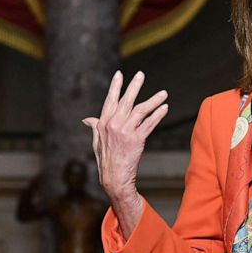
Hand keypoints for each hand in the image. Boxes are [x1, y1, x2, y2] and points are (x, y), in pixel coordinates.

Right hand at [82, 71, 167, 237]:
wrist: (114, 178)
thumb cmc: (106, 160)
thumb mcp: (96, 142)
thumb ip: (95, 127)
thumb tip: (87, 119)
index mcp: (103, 123)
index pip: (110, 100)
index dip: (115, 87)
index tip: (120, 74)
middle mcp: (113, 124)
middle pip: (126, 101)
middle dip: (134, 86)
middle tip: (141, 74)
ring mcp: (125, 131)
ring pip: (141, 110)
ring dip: (153, 100)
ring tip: (163, 93)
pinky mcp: (136, 140)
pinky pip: (149, 123)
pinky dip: (158, 115)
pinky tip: (165, 108)